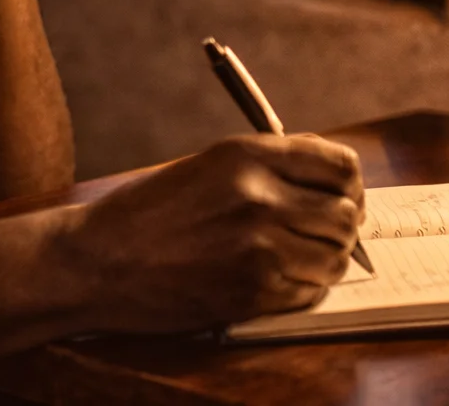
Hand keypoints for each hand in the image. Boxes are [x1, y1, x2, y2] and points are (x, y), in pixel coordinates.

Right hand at [54, 135, 364, 332]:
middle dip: (341, 226)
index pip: (340, 165)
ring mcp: (259, 247)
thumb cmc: (148, 212)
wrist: (99, 260)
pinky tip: (275, 280)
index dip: (349, 184)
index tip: (341, 195)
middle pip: (346, 214)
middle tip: (321, 233)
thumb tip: (327, 178)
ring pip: (335, 258)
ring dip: (324, 261)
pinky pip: (310, 292)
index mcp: (247, 156)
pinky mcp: (253, 291)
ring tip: (297, 259)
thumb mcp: (207, 166)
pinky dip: (303, 289)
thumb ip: (268, 166)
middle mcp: (260, 197)